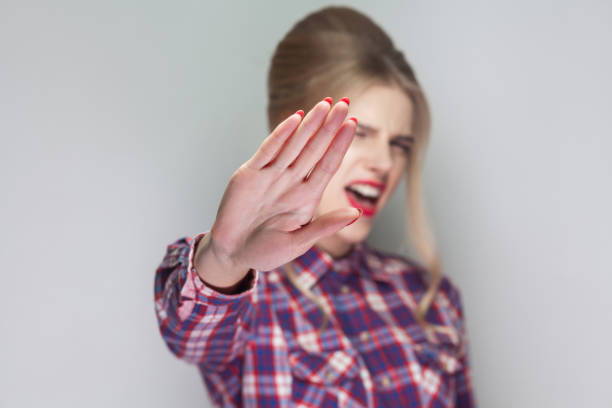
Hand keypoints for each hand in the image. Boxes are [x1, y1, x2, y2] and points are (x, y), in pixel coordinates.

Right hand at [207, 98, 358, 271]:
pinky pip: (268, 150)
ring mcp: (271, 175)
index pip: (328, 165)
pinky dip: (281, 135)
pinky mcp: (250, 173)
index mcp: (306, 198)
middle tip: (345, 104)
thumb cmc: (266, 252)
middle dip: (329, 126)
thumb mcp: (299, 243)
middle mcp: (292, 182)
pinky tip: (295, 119)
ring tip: (325, 104)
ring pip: (294, 144)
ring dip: (309, 124)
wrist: (232, 253)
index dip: (340, 144)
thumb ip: (325, 226)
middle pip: (315, 149)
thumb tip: (356, 213)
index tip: (353, 124)